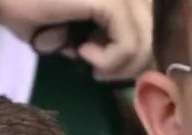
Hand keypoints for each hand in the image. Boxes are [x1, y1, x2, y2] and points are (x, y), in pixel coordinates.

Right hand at [0, 0, 152, 81]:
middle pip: (156, 36)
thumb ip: (110, 40)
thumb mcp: (80, 33)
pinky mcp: (109, 0)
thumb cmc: (34, 14)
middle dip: (130, 65)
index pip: (154, 29)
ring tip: (89, 62)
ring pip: (147, 42)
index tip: (106, 66)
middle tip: (98, 71)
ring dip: (118, 65)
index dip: (138, 56)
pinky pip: (128, 43)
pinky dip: (109, 59)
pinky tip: (83, 53)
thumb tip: (133, 64)